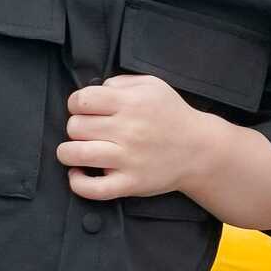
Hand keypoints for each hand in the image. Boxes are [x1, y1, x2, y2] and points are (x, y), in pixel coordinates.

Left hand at [57, 74, 208, 200]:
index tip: (84, 110)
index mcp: (130, 103)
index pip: (80, 100)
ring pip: (76, 154)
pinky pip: (93, 189)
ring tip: (76, 151)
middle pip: (75, 127)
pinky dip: (77, 182)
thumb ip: (118, 82)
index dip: (75, 104)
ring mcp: (129, 159)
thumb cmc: (171, 114)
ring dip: (68, 152)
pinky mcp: (131, 184)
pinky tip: (78, 174)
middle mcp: (128, 130)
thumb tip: (91, 90)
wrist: (201, 150)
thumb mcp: (151, 85)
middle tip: (88, 131)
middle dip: (75, 127)